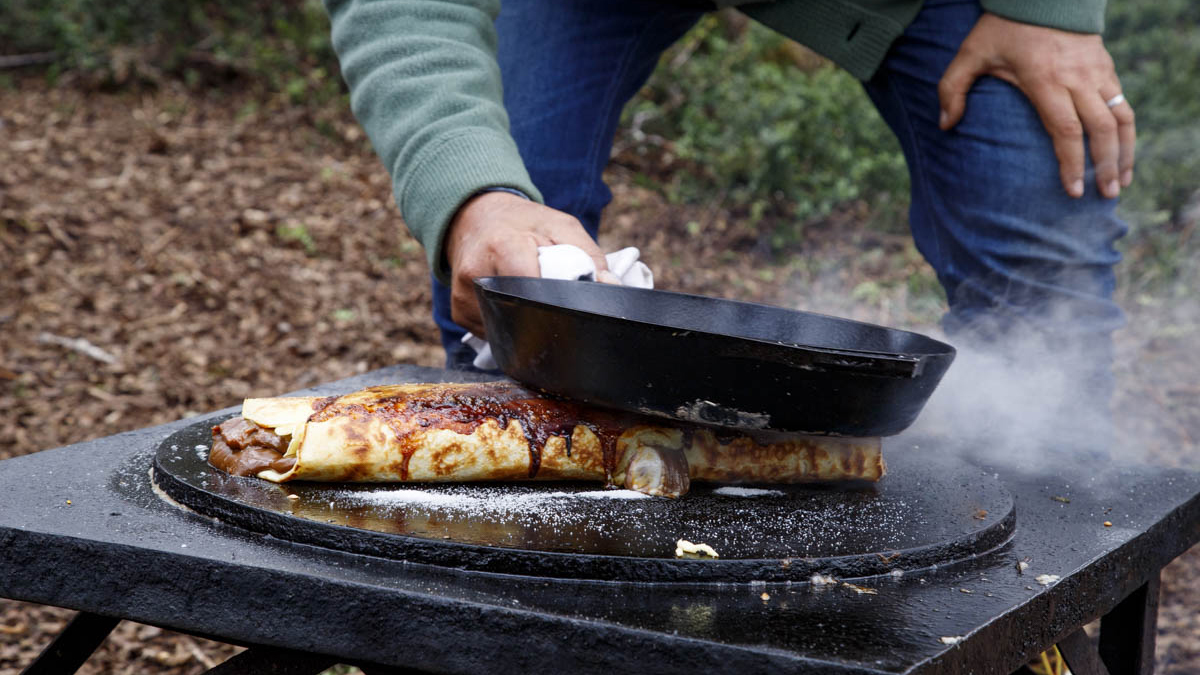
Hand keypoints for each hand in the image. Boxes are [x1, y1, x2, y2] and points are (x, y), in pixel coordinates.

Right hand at [444, 191, 609, 335]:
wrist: (475, 217)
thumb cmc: (525, 224)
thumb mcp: (562, 226)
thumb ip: (589, 255)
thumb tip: (610, 287)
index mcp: (503, 246)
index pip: (528, 287)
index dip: (553, 301)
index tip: (572, 306)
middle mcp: (475, 274)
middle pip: (517, 315)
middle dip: (544, 317)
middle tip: (559, 309)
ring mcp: (464, 297)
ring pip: (505, 329)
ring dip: (527, 322)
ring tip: (534, 299)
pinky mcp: (460, 313)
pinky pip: (493, 331)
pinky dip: (510, 324)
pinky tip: (514, 304)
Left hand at [938, 13, 1134, 198]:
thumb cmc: (1002, 27)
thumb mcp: (970, 54)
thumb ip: (953, 89)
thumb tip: (945, 125)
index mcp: (1045, 79)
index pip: (1065, 129)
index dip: (1071, 163)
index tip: (1073, 190)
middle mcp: (1077, 78)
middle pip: (1100, 129)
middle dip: (1104, 165)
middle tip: (1105, 196)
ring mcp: (1097, 72)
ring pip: (1120, 117)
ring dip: (1123, 152)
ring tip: (1120, 183)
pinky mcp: (1107, 68)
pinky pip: (1124, 104)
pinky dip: (1127, 132)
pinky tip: (1123, 154)